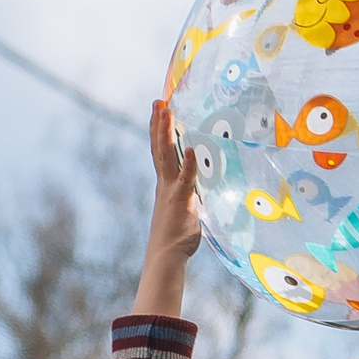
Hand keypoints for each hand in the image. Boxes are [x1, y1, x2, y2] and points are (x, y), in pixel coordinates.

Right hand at [133, 98, 203, 316]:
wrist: (167, 257)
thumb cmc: (177, 239)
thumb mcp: (187, 212)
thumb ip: (191, 199)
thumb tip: (200, 195)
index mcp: (165, 185)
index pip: (160, 153)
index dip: (159, 132)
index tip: (159, 112)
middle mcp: (165, 184)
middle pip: (159, 147)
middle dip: (159, 123)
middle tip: (158, 102)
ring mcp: (171, 190)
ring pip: (167, 155)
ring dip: (166, 132)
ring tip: (166, 111)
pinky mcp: (181, 201)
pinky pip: (186, 179)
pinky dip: (187, 163)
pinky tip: (189, 147)